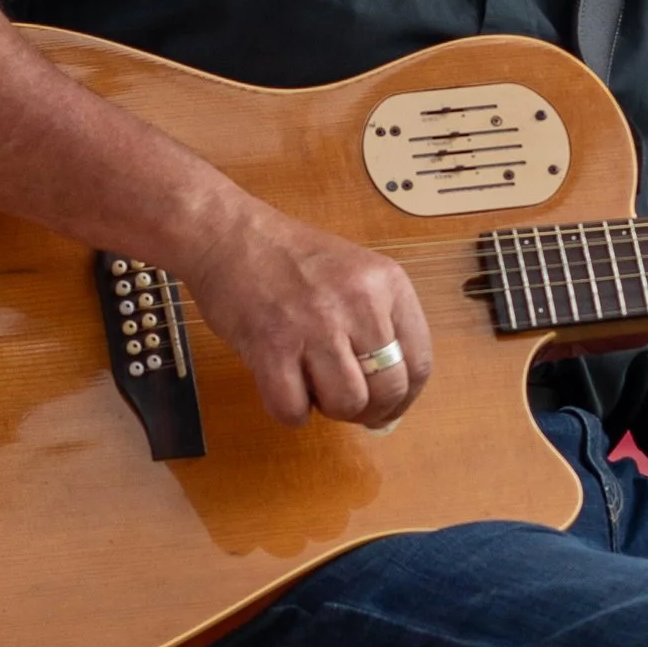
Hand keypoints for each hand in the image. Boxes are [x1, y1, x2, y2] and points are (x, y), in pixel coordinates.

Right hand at [183, 198, 432, 428]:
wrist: (228, 234)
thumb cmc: (290, 260)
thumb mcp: (355, 275)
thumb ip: (378, 327)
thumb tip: (390, 403)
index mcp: (387, 284)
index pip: (419, 363)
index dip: (404, 398)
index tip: (388, 408)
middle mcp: (359, 302)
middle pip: (389, 389)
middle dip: (370, 411)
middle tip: (347, 405)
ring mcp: (316, 324)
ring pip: (347, 403)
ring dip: (330, 410)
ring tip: (311, 387)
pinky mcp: (272, 345)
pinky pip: (293, 408)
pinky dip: (289, 412)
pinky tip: (283, 388)